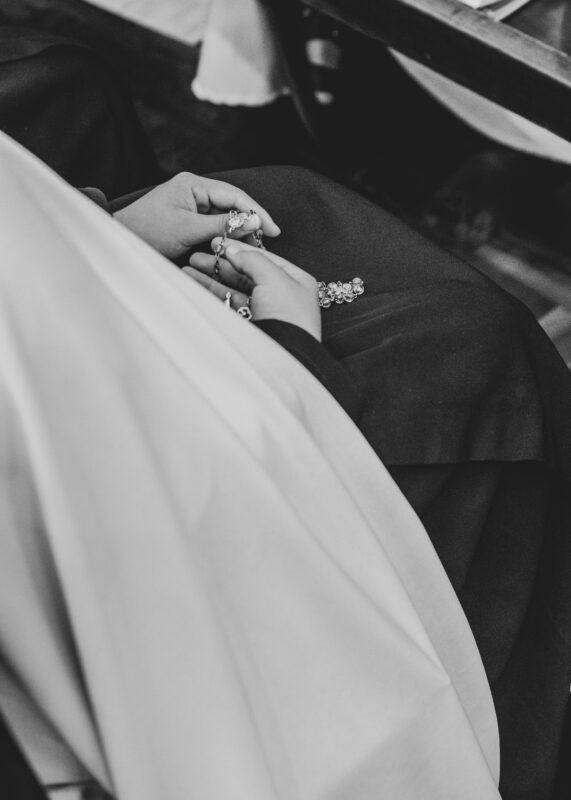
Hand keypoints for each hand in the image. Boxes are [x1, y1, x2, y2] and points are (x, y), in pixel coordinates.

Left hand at [114, 172, 279, 258]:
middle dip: (250, 222)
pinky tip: (235, 247)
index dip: (256, 212)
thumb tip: (253, 222)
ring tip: (255, 246)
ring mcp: (191, 204)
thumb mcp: (188, 230)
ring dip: (238, 231)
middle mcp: (195, 190)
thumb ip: (222, 225)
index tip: (273, 229)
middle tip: (268, 241)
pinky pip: (214, 226)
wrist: (119, 241)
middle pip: (232, 204)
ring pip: (225, 217)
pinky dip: (225, 236)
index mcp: (194, 184)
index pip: (235, 195)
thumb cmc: (147, 232)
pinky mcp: (188, 219)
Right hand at [184, 238, 321, 340]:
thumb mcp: (273, 277)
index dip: (240, 249)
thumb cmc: (288, 315)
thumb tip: (232, 249)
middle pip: (246, 274)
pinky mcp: (250, 327)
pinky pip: (228, 306)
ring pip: (233, 290)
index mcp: (295, 281)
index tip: (218, 242)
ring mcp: (264, 313)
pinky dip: (212, 295)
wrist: (285, 354)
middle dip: (221, 265)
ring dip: (211, 279)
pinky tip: (194, 286)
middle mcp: (281, 296)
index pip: (264, 259)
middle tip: (197, 257)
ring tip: (188, 269)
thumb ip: (251, 259)